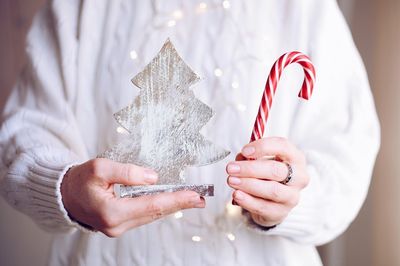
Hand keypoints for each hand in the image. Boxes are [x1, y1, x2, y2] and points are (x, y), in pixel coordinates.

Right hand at [61, 158, 204, 236]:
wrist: (64, 195)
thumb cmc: (79, 180)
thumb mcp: (100, 167)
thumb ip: (128, 172)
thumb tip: (153, 177)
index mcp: (111, 211)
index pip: (152, 205)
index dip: (176, 199)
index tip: (195, 196)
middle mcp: (116, 225)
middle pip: (155, 213)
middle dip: (179, 204)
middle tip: (200, 198)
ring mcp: (117, 228)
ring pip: (150, 216)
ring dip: (171, 206)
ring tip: (190, 199)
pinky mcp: (118, 225)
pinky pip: (143, 216)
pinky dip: (157, 208)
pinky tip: (169, 202)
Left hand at [226, 137, 308, 226]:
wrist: (272, 200)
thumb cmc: (267, 174)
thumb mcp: (260, 160)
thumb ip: (250, 157)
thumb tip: (241, 158)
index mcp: (295, 158)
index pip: (283, 146)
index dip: (263, 147)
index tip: (244, 150)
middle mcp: (299, 177)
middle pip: (276, 170)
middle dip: (250, 169)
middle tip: (231, 168)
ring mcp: (292, 196)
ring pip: (272, 190)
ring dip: (248, 185)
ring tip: (231, 180)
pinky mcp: (282, 212)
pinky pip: (264, 207)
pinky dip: (248, 201)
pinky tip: (237, 194)